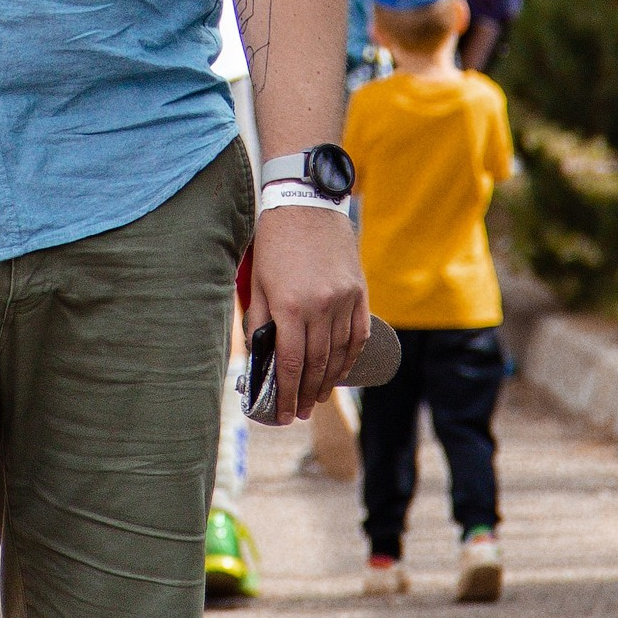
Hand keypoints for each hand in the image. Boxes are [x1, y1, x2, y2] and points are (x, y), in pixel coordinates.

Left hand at [246, 205, 368, 420]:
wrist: (306, 203)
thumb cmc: (274, 242)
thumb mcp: (258, 283)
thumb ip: (260, 321)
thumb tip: (261, 356)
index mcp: (290, 307)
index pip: (291, 364)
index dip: (287, 394)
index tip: (283, 414)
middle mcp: (320, 308)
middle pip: (317, 365)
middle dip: (307, 394)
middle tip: (299, 412)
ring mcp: (344, 301)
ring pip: (339, 354)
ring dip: (329, 381)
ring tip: (317, 397)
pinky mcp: (359, 292)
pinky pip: (358, 335)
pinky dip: (351, 358)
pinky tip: (341, 371)